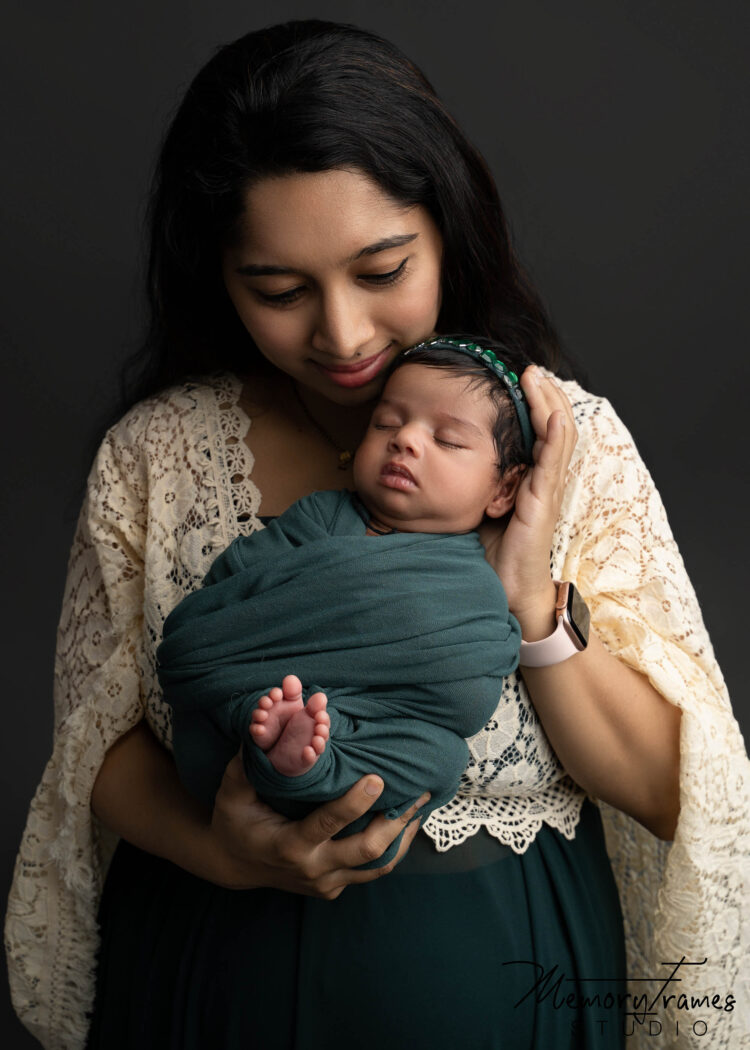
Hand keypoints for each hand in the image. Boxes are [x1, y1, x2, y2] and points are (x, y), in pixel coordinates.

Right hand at [206, 753, 426, 897]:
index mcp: (289, 845)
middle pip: (366, 850)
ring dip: (402, 835)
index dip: (354, 802)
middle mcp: (312, 869)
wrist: (233, 864)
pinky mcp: (334, 887)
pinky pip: (371, 870)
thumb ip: (248, 762)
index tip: (377, 778)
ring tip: (422, 804)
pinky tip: (408, 823)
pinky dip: (393, 847)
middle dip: (395, 821)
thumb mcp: (232, 792)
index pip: (328, 823)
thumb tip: (264, 722)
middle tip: (418, 791)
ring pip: (377, 865)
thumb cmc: (234, 820)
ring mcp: (326, 882)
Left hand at [479, 366, 576, 636]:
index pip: (536, 429)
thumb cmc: (491, 553)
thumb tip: (437, 461)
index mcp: (527, 477)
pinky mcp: (544, 500)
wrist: (507, 589)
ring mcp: (546, 487)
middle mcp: (541, 478)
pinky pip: (553, 461)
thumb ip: (472, 484)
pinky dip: (554, 434)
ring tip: (535, 376)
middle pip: (551, 423)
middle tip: (527, 367)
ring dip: (548, 402)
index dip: (531, 402)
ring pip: (557, 433)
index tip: (514, 377)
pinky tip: (550, 415)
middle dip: (541, 392)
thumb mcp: (478, 508)